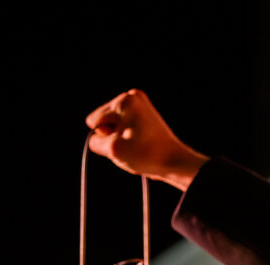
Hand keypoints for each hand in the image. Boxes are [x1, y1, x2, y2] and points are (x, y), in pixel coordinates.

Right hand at [85, 89, 208, 190]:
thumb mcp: (113, 150)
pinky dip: (130, 138)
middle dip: (114, 136)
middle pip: (104, 121)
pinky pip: (124, 128)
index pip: (94, 121)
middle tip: (133, 145)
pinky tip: (142, 144)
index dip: (106, 136)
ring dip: (121, 139)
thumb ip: (95, 142)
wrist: (174, 162)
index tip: (126, 141)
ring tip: (138, 145)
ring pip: (114, 126)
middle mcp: (132, 96)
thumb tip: (97, 138)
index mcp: (125, 100)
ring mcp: (140, 105)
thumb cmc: (148, 155)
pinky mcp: (144, 114)